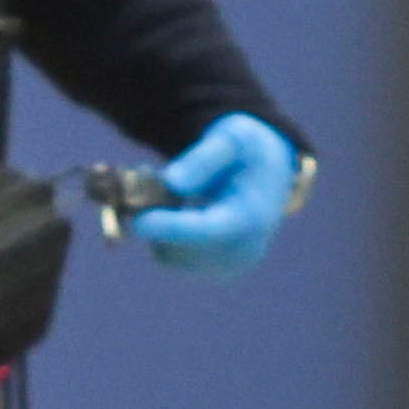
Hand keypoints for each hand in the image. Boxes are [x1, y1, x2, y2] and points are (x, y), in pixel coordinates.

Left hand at [131, 114, 302, 277]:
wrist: (268, 174)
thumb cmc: (247, 151)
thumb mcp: (233, 138)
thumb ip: (203, 159)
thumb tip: (171, 183)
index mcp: (252, 217)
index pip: (208, 231)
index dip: (172, 228)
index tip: (139, 223)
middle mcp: (243, 251)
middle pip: (182, 246)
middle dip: (155, 214)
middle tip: (146, 171)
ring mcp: (227, 266)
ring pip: (168, 253)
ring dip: (156, 223)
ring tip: (167, 186)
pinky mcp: (210, 270)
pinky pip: (168, 257)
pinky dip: (160, 234)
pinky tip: (174, 207)